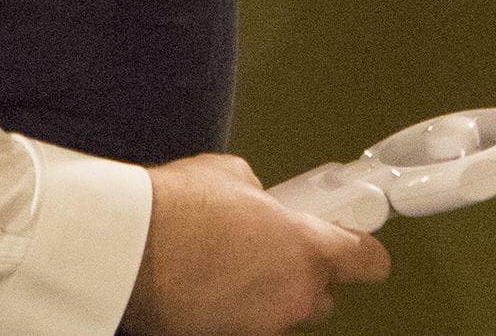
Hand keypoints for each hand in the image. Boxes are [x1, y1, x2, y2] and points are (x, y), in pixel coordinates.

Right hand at [124, 153, 390, 334]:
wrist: (127, 247)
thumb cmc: (176, 209)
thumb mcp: (231, 175)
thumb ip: (259, 194)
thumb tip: (255, 200)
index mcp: (307, 251)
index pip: (367, 262)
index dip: (363, 252)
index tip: (357, 245)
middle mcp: (292, 297)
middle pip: (322, 295)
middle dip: (302, 274)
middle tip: (273, 249)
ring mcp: (259, 327)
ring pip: (280, 314)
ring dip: (265, 295)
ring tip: (227, 267)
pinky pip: (242, 324)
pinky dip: (231, 309)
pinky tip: (205, 284)